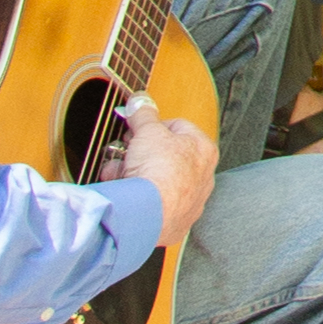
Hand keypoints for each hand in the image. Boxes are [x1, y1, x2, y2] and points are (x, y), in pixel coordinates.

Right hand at [117, 103, 218, 255]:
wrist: (149, 213)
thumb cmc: (158, 171)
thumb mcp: (148, 131)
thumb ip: (144, 114)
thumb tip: (140, 101)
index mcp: (204, 150)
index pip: (178, 127)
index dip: (152, 125)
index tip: (135, 128)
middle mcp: (203, 177)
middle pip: (165, 156)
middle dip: (139, 152)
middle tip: (124, 152)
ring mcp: (190, 202)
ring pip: (157, 181)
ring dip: (133, 175)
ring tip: (118, 174)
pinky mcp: (174, 222)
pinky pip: (153, 204)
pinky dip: (137, 198)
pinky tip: (123, 193)